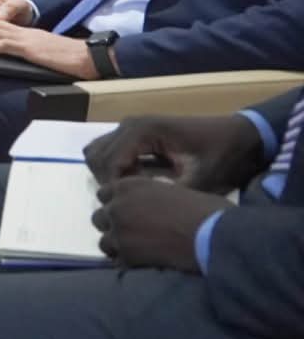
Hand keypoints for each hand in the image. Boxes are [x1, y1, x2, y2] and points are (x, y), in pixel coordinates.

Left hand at [0, 21, 92, 77]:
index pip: (2, 27)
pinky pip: (6, 44)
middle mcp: (25, 33)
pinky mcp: (31, 48)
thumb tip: (22, 57)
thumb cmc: (70, 58)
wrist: (87, 57)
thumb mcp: (46, 54)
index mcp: (28, 34)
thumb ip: (32, 52)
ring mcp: (28, 39)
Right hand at [85, 113, 267, 192]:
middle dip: (108, 182)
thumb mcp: (201, 181)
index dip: (114, 189)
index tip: (133, 208)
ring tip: (134, 191)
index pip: (107, 162)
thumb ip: (169, 195)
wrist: (242, 138)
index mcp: (143, 131)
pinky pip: (111, 150)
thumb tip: (142, 214)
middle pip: (97, 156)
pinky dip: (116, 168)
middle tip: (133, 201)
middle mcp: (130, 124)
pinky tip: (139, 182)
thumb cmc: (223, 157)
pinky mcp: (138, 132)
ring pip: (99, 151)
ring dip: (109, 174)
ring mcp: (132, 126)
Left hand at [93, 175, 229, 271]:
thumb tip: (157, 205)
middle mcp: (117, 206)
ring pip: (104, 242)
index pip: (104, 194)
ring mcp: (119, 231)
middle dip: (112, 225)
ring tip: (137, 253)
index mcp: (129, 186)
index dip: (116, 204)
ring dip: (117, 247)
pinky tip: (143, 267)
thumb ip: (154, 198)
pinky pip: (116, 262)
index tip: (129, 213)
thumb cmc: (204, 210)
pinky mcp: (126, 255)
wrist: (212, 235)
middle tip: (132, 234)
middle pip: (99, 218)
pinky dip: (127, 265)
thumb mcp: (175, 191)